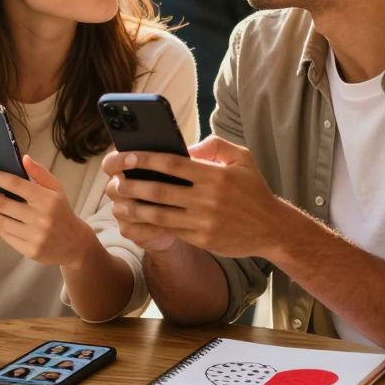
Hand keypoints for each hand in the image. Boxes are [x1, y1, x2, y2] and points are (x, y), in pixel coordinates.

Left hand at [0, 155, 97, 267]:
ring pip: (0, 222)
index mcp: (47, 199)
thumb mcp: (56, 190)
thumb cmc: (61, 212)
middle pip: (2, 204)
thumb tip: (23, 158)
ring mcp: (35, 236)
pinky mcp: (30, 251)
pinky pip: (6, 236)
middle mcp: (41, 217)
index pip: (15, 184)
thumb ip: (40, 173)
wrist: (75, 244)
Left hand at [101, 136, 287, 258]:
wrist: (272, 229)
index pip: (171, 164)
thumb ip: (215, 145)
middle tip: (112, 181)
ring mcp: (202, 221)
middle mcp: (207, 199)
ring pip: (159, 214)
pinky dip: (147, 226)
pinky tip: (133, 221)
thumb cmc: (254, 190)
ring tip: (116, 203)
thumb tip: (187, 147)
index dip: (144, 160)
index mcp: (214, 175)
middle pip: (158, 190)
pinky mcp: (201, 239)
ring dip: (133, 209)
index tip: (124, 156)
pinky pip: (168, 231)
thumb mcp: (242, 158)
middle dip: (130, 185)